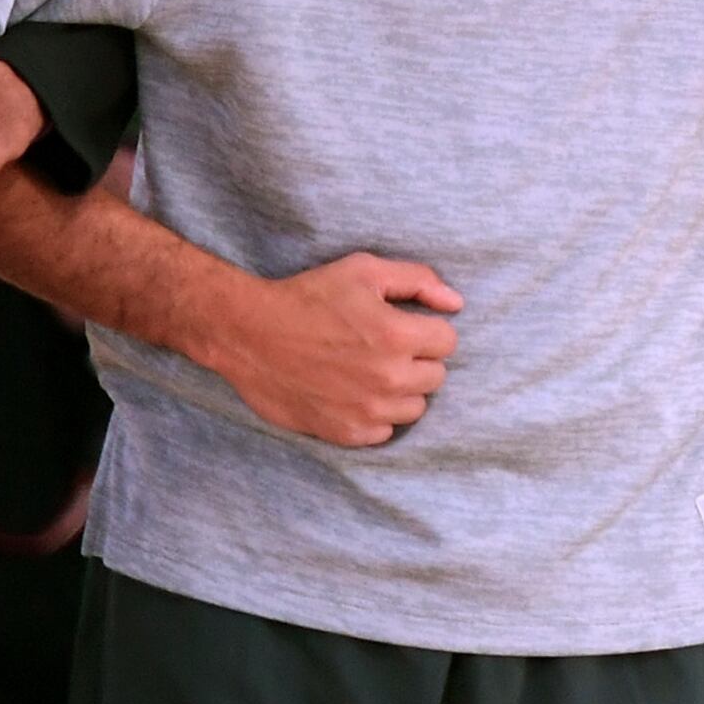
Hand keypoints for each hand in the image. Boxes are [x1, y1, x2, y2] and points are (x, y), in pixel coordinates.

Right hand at [203, 254, 461, 447]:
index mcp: (398, 336)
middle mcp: (388, 378)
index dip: (427, 331)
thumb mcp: (365, 271)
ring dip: (401, 391)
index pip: (448, 342)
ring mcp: (366, 409)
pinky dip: (376, 416)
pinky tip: (355, 395)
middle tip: (385, 349)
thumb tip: (456, 303)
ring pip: (415, 407)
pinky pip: (384, 432)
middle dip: (417, 361)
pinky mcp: (344, 432)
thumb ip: (419, 281)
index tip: (404, 327)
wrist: (247, 334)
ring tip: (371, 372)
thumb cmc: (308, 297)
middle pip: (436, 376)